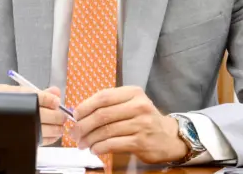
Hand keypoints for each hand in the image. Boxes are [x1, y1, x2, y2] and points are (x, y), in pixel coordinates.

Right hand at [0, 84, 65, 145]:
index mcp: (12, 95)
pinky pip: (39, 141)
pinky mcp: (21, 138)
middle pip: (42, 114)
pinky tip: (53, 134)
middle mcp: (14, 111)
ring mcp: (17, 126)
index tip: (56, 101)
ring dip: (56, 127)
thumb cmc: (4, 101)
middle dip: (56, 115)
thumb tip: (56, 92)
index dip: (49, 99)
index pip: (36, 97)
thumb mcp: (18, 91)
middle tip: (63, 114)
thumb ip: (39, 92)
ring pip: (43, 129)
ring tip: (60, 124)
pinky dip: (51, 138)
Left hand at [71, 86, 188, 163]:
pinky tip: (94, 149)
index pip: (104, 96)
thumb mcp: (132, 104)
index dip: (86, 106)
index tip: (75, 115)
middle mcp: (139, 106)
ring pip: (106, 131)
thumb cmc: (144, 119)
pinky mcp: (141, 142)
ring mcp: (141, 124)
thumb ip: (110, 105)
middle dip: (84, 125)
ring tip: (82, 143)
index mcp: (134, 93)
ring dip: (89, 139)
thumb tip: (80, 113)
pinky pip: (113, 144)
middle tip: (74, 133)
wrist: (168, 137)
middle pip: (103, 115)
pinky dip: (100, 147)